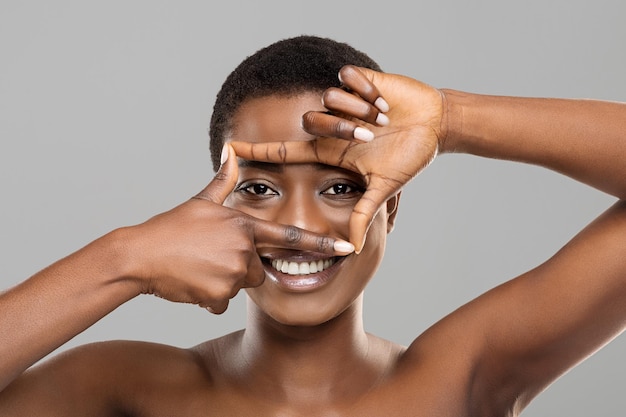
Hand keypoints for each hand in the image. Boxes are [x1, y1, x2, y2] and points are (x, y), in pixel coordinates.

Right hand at [123, 145, 353, 312]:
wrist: (139, 257)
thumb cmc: (170, 228)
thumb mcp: (200, 202)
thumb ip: (223, 180)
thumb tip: (231, 151)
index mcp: (244, 226)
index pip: (291, 237)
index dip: (321, 244)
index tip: (346, 249)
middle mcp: (244, 251)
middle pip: (259, 268)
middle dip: (242, 267)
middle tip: (211, 257)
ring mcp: (233, 275)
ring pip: (241, 286)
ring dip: (224, 282)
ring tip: (198, 268)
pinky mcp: (220, 297)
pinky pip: (222, 302)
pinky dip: (210, 297)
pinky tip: (192, 283)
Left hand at [230, 65, 444, 252]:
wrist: (435, 125)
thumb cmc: (409, 156)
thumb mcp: (384, 186)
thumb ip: (363, 213)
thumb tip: (351, 248)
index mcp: (331, 151)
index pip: (284, 152)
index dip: (257, 152)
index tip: (227, 149)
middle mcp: (332, 127)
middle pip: (310, 121)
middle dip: (340, 128)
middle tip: (369, 135)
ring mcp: (344, 103)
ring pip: (329, 99)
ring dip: (359, 111)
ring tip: (383, 118)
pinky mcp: (358, 80)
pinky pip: (347, 79)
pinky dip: (367, 91)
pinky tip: (384, 100)